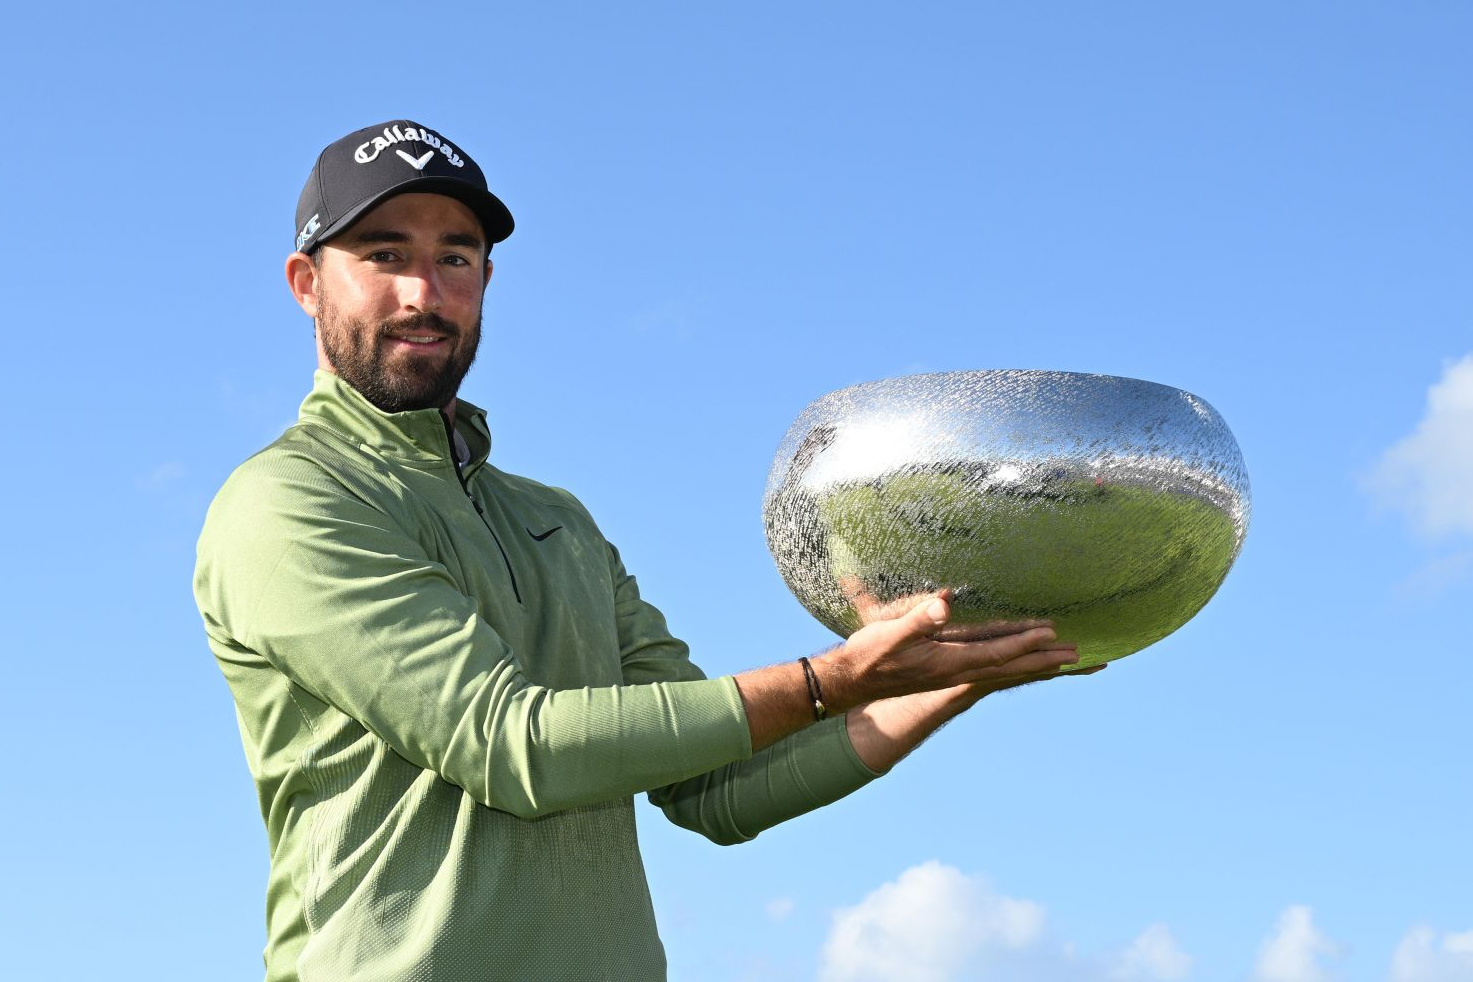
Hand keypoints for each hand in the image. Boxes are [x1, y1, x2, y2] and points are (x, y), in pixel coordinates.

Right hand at [831, 591, 1104, 770]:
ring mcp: (956, 676)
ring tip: (1070, 662)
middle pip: (1011, 668)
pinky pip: (995, 671)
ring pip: (1007, 672)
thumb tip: (945, 604)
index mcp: (947, 665)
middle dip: (1046, 661)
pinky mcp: (951, 673)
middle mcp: (958, 673)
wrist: (852, 681)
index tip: (1051, 633)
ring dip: (1039, 666)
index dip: (1024, 643)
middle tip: (1083, 656)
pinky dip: (1018, 666)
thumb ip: (917, 620)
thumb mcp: (888, 634)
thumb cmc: (868, 655)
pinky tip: (1028, 661)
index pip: (995, 654)